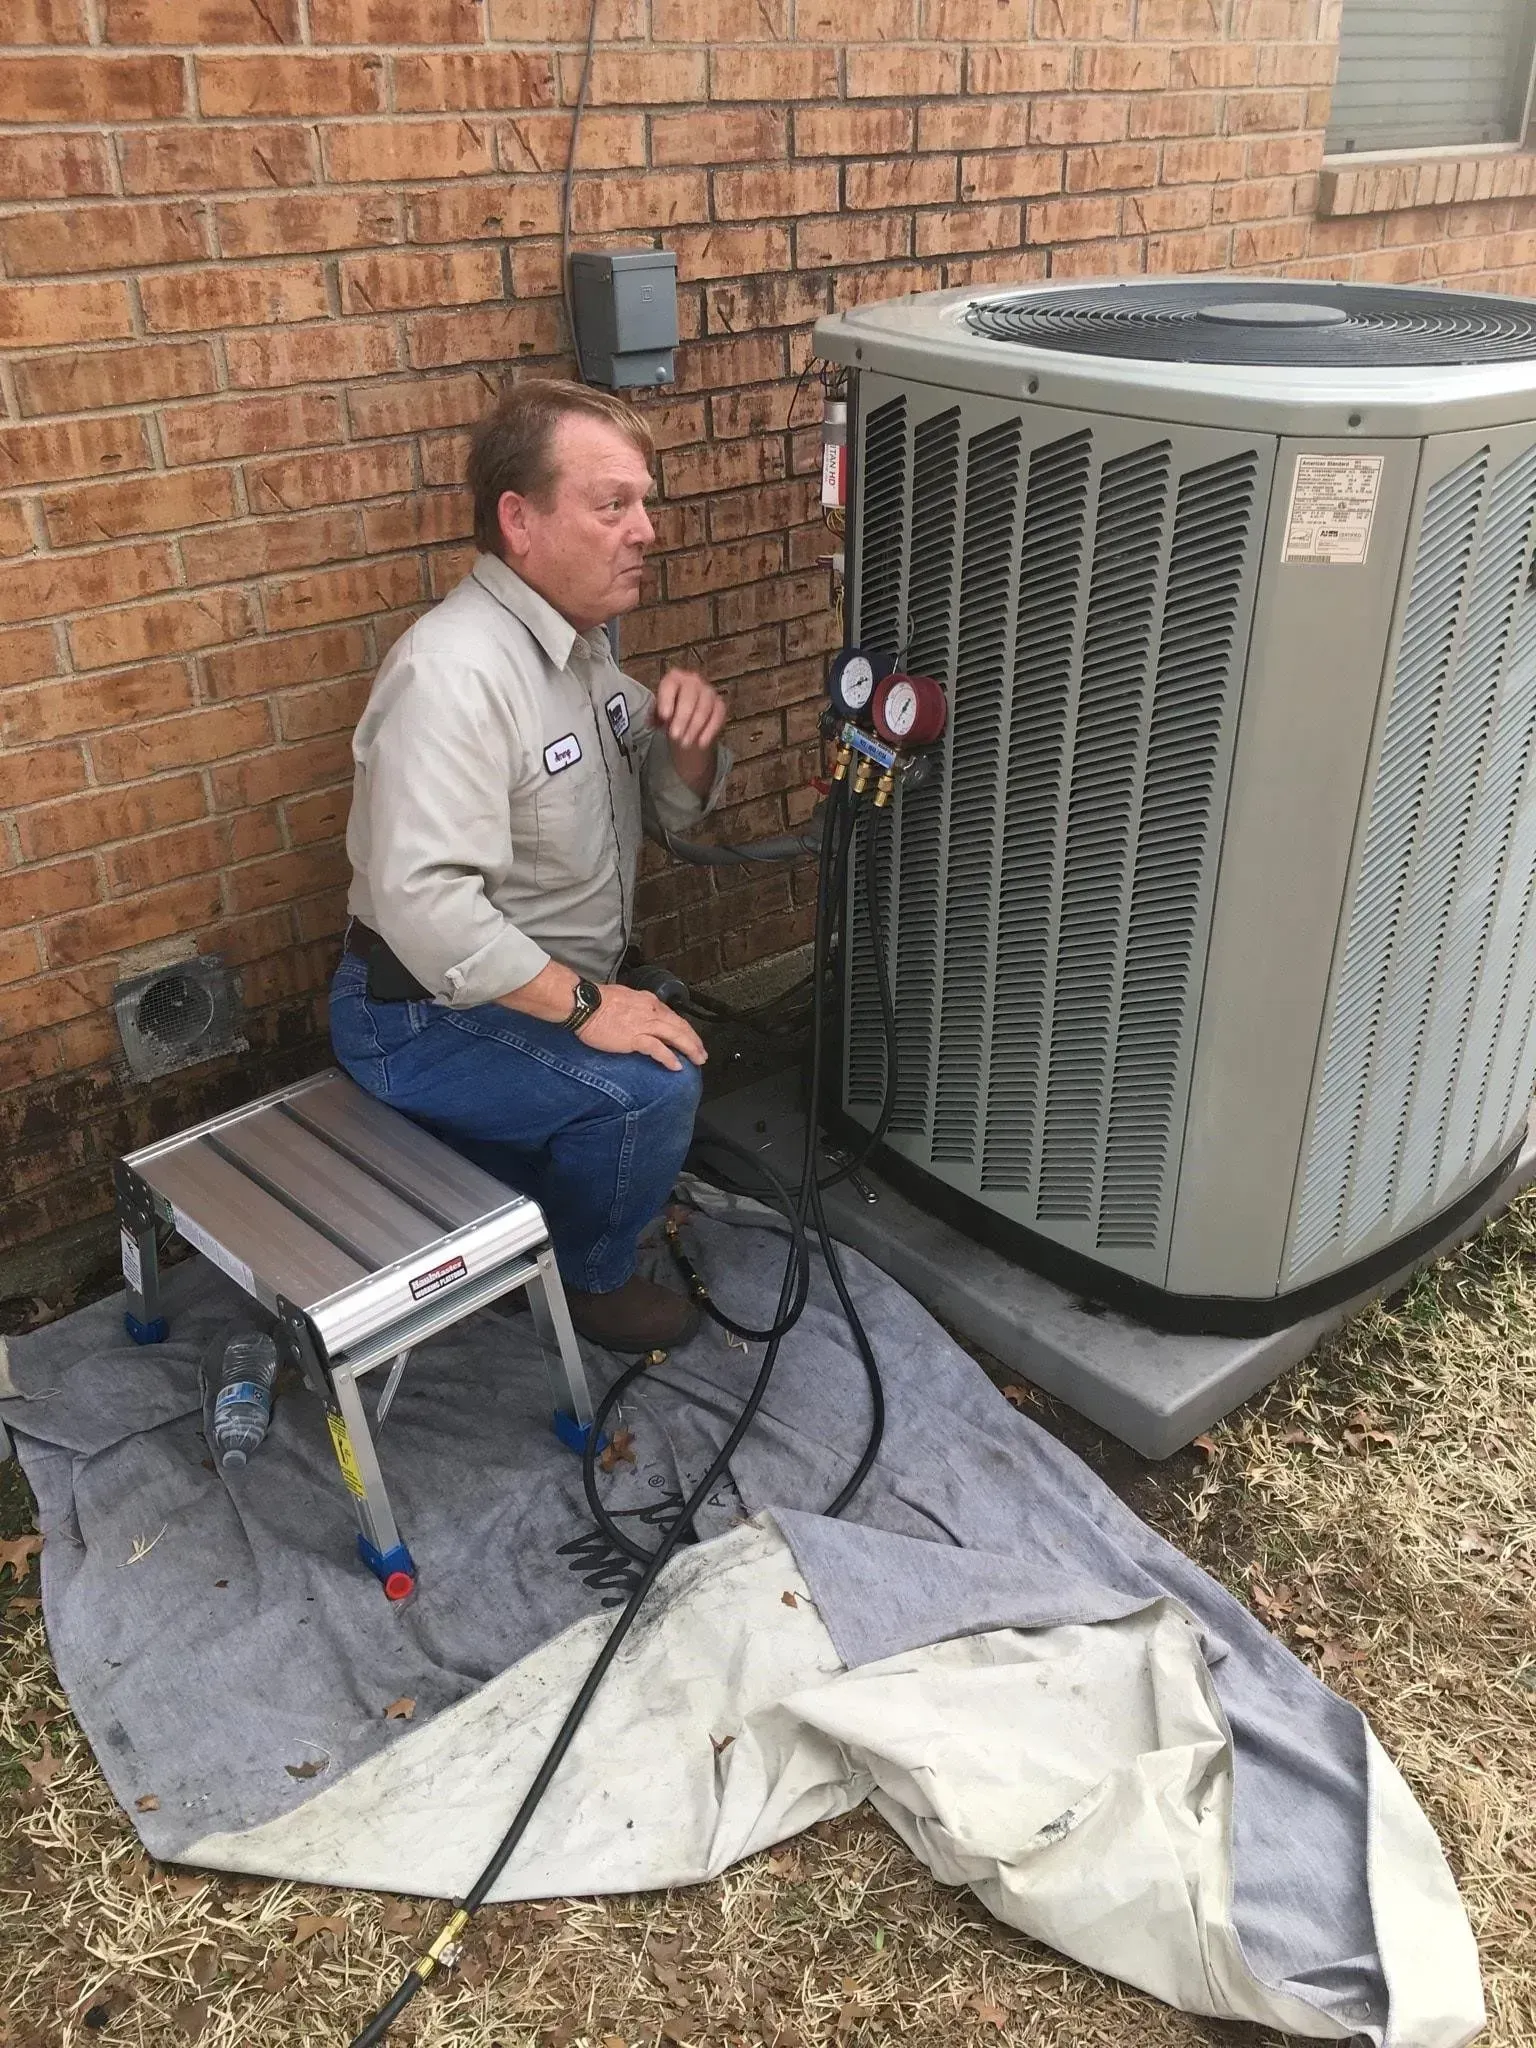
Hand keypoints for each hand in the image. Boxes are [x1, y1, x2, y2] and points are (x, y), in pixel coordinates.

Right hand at [578, 982, 706, 1072]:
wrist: (585, 1004)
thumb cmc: (598, 1001)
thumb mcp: (625, 998)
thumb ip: (637, 1007)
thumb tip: (641, 1017)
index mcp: (649, 1002)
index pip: (674, 1017)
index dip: (685, 1030)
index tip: (692, 1039)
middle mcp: (651, 1011)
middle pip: (680, 1027)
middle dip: (694, 1041)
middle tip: (702, 1054)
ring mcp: (645, 1024)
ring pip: (675, 1037)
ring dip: (689, 1049)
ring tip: (697, 1060)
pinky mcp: (635, 1038)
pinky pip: (658, 1049)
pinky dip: (669, 1058)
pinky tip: (676, 1066)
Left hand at [654, 666, 725, 794]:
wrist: (687, 722)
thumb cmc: (670, 713)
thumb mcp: (658, 713)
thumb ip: (654, 715)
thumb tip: (650, 722)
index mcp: (674, 678)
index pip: (670, 685)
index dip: (667, 700)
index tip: (664, 717)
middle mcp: (693, 681)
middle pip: (689, 697)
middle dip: (682, 718)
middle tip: (675, 735)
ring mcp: (709, 692)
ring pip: (704, 708)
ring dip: (694, 727)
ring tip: (684, 743)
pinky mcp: (720, 706)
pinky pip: (717, 717)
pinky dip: (709, 731)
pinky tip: (700, 743)